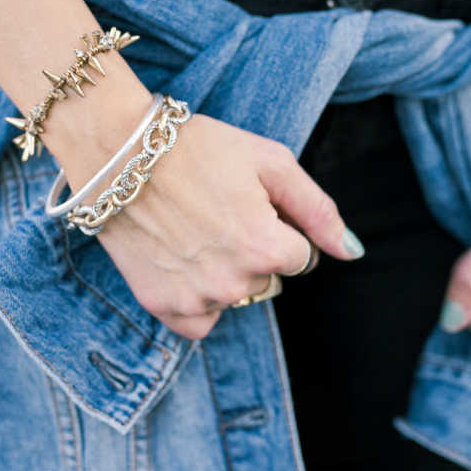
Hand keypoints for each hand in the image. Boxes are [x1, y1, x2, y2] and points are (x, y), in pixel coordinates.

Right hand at [96, 112, 362, 339]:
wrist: (118, 153)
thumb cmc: (198, 148)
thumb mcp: (271, 162)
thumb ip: (318, 211)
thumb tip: (352, 252)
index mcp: (266, 247)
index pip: (301, 257)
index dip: (279, 226)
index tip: (248, 202)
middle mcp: (234, 282)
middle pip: (268, 278)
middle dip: (254, 252)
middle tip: (218, 212)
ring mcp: (196, 298)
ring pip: (236, 297)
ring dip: (226, 273)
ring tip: (195, 230)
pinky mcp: (161, 305)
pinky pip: (200, 322)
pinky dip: (198, 300)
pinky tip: (184, 261)